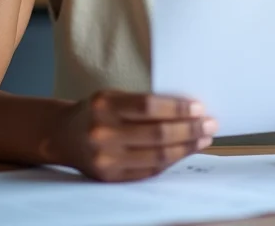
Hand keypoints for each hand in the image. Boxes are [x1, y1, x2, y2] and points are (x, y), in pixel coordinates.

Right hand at [44, 90, 217, 181]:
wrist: (63, 136)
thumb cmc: (97, 110)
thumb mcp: (113, 96)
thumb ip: (142, 103)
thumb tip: (187, 109)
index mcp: (105, 105)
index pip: (148, 106)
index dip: (177, 108)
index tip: (199, 107)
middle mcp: (103, 132)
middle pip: (156, 134)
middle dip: (189, 129)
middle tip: (210, 124)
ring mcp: (105, 159)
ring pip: (156, 156)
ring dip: (185, 147)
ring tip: (204, 138)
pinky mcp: (109, 178)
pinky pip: (147, 171)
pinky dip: (170, 162)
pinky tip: (184, 152)